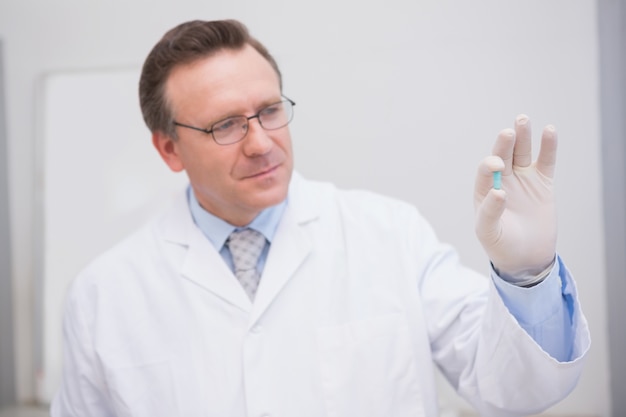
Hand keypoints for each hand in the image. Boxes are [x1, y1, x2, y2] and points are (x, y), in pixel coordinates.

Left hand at [474, 114, 556, 281]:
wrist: (526, 257)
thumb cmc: (500, 245)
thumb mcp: (489, 232)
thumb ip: (490, 213)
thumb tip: (499, 192)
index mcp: (484, 190)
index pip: (485, 171)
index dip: (490, 165)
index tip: (497, 165)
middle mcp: (502, 180)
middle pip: (503, 155)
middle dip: (504, 144)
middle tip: (509, 132)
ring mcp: (522, 179)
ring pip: (521, 153)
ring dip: (523, 137)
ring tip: (522, 119)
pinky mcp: (542, 183)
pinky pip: (545, 161)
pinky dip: (548, 147)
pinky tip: (549, 131)